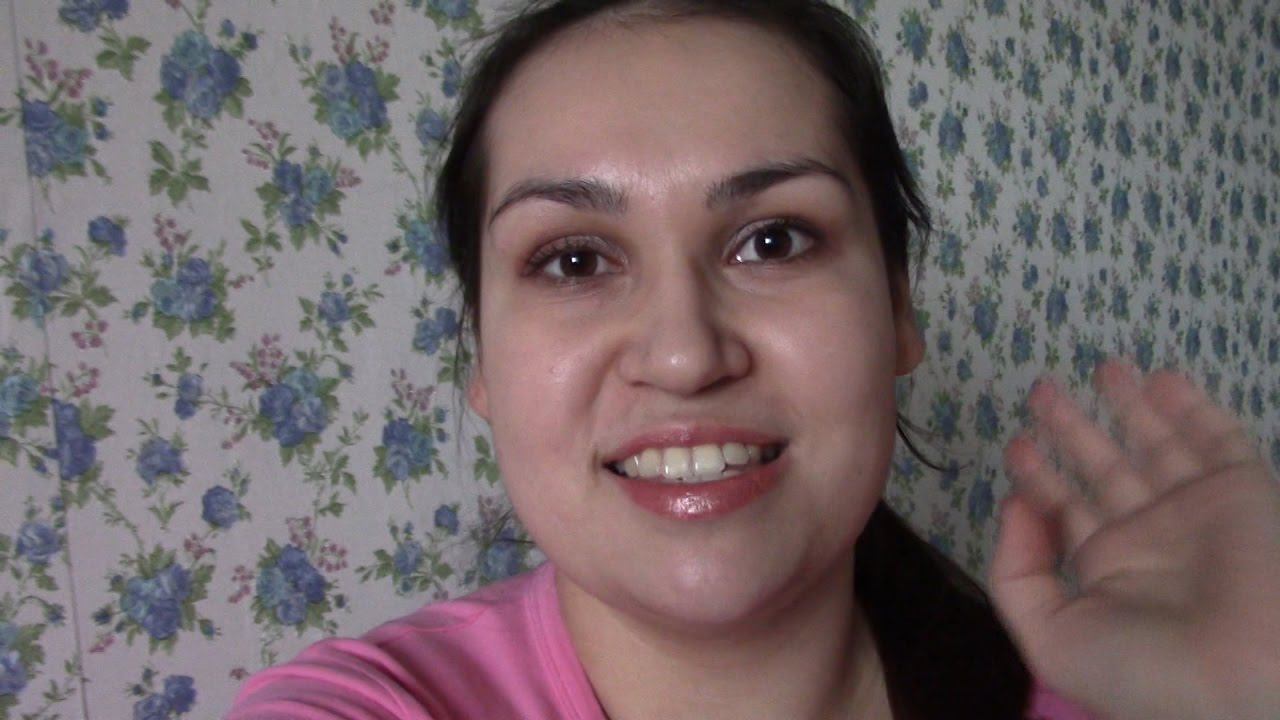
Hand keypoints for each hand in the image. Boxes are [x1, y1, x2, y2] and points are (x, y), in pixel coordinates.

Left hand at [989, 356, 1279, 719]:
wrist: (1247, 680)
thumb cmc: (1145, 669)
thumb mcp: (1051, 638)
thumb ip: (1016, 574)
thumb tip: (1014, 506)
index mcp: (1105, 570)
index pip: (1065, 509)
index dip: (1040, 475)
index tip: (1016, 442)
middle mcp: (1149, 535)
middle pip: (1103, 466)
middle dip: (1072, 427)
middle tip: (1041, 389)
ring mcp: (1196, 510)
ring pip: (1157, 443)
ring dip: (1130, 404)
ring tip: (1102, 366)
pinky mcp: (1243, 491)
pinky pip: (1217, 439)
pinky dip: (1191, 406)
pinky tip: (1159, 379)